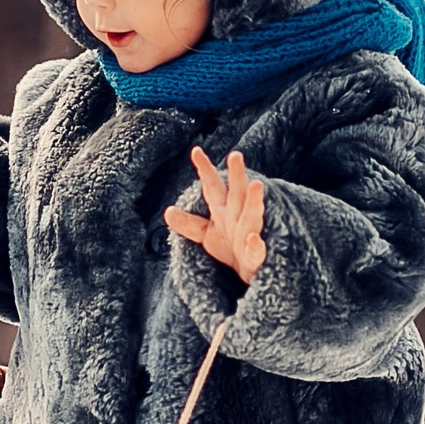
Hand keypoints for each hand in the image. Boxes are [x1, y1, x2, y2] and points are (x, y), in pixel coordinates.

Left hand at [164, 146, 266, 282]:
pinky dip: (256, 246)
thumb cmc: (231, 248)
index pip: (213, 187)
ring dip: (254, 201)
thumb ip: (188, 223)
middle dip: (237, 175)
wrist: (251, 273)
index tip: (195, 151)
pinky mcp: (256, 258)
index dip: (205, 170)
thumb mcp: (207, 235)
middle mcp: (238, 218)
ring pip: (253, 216)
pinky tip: (253, 240)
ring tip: (256, 185)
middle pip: (237, 194)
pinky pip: (257, 252)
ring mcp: (249, 236)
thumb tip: (167, 212)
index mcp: (224, 211)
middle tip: (236, 155)